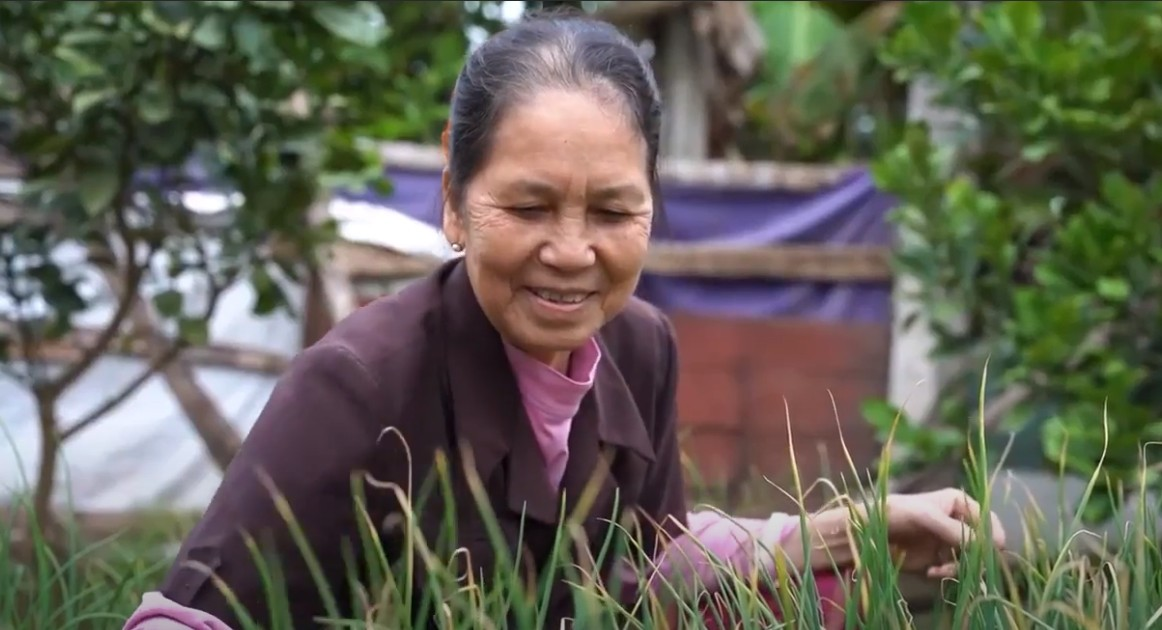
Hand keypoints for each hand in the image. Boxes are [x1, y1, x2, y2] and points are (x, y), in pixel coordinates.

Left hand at [883, 488, 1006, 578]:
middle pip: (984, 544)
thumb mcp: (925, 516)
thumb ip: (953, 529)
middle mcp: (959, 523)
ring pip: (971, 560)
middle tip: (963, 566)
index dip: (992, 536)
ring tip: (939, 570)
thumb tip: (984, 546)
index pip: (988, 520)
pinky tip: (931, 572)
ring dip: (959, 568)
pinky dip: (947, 574)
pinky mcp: (940, 559)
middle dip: (975, 557)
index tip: (989, 552)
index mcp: (960, 504)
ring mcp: (950, 542)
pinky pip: (954, 571)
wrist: (870, 532)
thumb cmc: (896, 512)